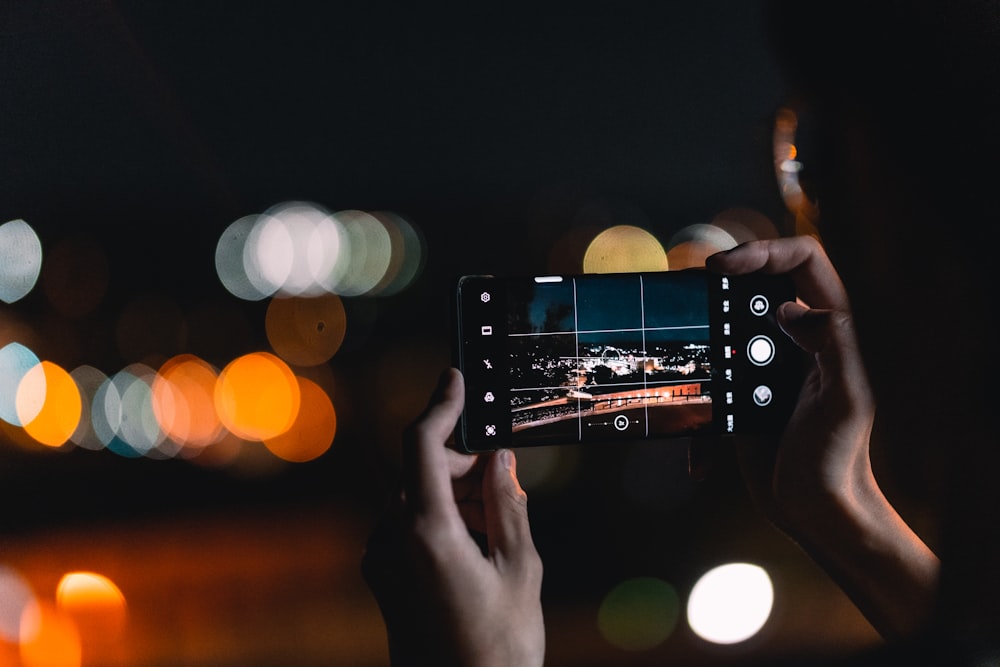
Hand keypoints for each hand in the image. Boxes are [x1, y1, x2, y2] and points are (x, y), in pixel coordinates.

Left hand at [362, 368, 544, 666]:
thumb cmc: (499, 649)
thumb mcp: (520, 569)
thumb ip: (508, 504)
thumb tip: (501, 460)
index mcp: (425, 533)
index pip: (422, 445)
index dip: (440, 405)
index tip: (457, 379)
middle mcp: (390, 541)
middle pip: (423, 472)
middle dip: (465, 466)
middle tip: (508, 480)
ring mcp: (380, 561)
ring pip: (417, 499)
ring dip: (456, 497)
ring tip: (500, 531)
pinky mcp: (382, 578)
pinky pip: (409, 527)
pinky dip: (442, 521)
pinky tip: (477, 547)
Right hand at [706, 236, 938, 638]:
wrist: (814, 512)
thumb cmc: (838, 461)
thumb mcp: (848, 400)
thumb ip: (834, 344)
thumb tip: (790, 309)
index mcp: (831, 331)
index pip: (804, 261)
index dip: (764, 251)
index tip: (721, 268)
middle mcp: (797, 340)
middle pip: (755, 286)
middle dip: (718, 289)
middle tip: (686, 297)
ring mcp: (766, 367)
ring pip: (724, 328)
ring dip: (698, 341)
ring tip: (678, 353)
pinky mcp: (741, 396)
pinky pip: (710, 381)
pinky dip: (695, 407)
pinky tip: (697, 446)